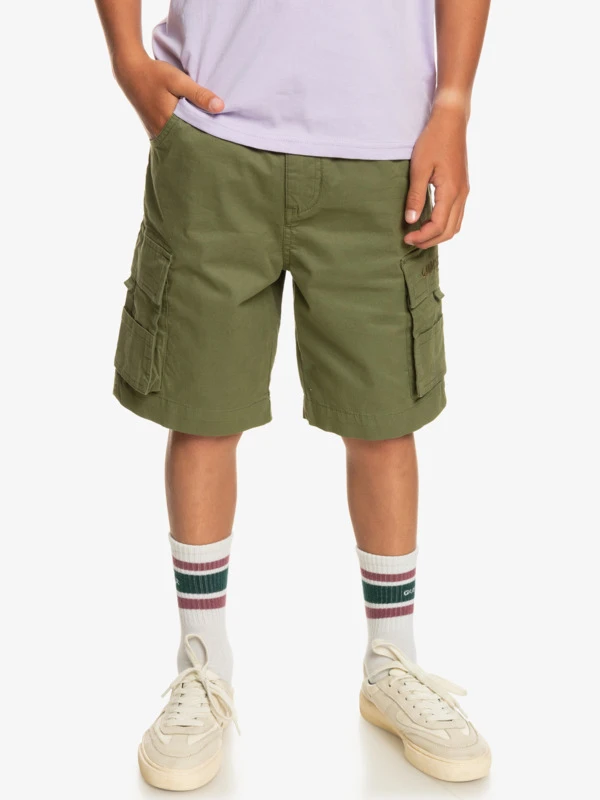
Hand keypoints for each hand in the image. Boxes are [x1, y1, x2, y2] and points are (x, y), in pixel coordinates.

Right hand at [113, 52, 224, 138]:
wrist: (129, 72)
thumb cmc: (154, 74)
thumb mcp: (177, 80)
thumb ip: (198, 94)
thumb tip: (220, 107)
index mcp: (169, 123)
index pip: (195, 138)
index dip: (208, 137)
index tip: (222, 137)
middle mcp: (161, 132)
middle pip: (187, 142)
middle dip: (201, 141)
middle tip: (218, 141)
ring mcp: (156, 133)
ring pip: (179, 141)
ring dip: (191, 138)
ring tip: (207, 137)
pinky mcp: (154, 130)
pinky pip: (171, 137)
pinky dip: (181, 134)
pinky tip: (191, 130)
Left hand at [404, 104, 469, 248]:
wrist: (451, 121)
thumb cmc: (434, 140)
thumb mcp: (419, 167)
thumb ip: (416, 196)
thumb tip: (411, 221)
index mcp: (451, 191)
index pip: (438, 226)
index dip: (422, 236)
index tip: (406, 238)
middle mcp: (462, 195)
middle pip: (449, 231)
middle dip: (430, 240)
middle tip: (411, 241)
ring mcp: (464, 191)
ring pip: (455, 225)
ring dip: (438, 234)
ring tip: (419, 235)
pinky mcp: (462, 188)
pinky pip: (457, 215)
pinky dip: (444, 225)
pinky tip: (429, 222)